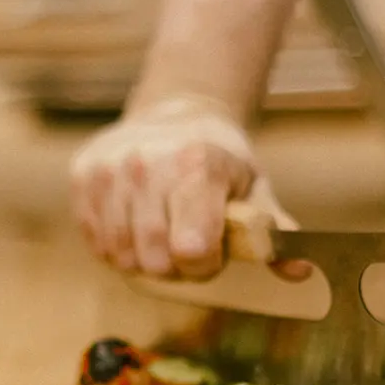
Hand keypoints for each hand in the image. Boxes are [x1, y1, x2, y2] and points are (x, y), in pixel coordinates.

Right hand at [69, 96, 310, 280]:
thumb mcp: (255, 189)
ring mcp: (110, 168)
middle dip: (173, 268)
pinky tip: (134, 227)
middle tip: (185, 247)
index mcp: (196, 164)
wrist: (175, 113)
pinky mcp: (83, 175)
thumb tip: (300, 271)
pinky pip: (95, 241)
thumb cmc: (220, 160)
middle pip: (154, 259)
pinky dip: (115, 247)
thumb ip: (274, 233)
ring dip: (142, 260)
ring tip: (160, 238)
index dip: (204, 266)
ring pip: (120, 254)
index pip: (192, 250)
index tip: (211, 253)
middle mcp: (147, 162)